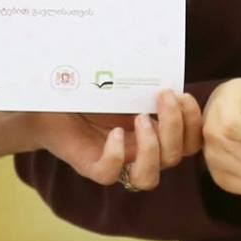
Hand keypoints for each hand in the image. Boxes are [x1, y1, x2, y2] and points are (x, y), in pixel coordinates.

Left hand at [28, 89, 203, 188]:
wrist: (46, 100)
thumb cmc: (86, 89)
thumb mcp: (120, 82)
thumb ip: (143, 81)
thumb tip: (165, 62)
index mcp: (153, 133)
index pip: (189, 142)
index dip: (194, 123)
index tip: (183, 94)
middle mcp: (138, 151)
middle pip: (175, 157)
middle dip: (175, 126)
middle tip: (163, 96)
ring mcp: (116, 162)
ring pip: (149, 178)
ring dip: (153, 149)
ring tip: (140, 118)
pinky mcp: (90, 166)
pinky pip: (110, 175)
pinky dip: (116, 156)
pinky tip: (113, 134)